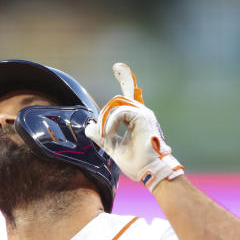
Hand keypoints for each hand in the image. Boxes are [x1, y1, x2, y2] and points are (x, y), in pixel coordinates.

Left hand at [85, 63, 183, 191]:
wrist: (149, 172)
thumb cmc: (137, 163)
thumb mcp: (114, 147)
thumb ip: (103, 137)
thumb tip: (90, 127)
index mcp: (136, 119)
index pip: (128, 96)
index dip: (125, 79)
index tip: (118, 67)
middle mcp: (141, 113)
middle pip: (117, 101)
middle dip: (105, 115)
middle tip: (102, 133)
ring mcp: (143, 114)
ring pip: (117, 105)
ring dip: (106, 120)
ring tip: (105, 135)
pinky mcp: (142, 117)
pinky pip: (120, 112)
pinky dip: (110, 122)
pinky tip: (108, 133)